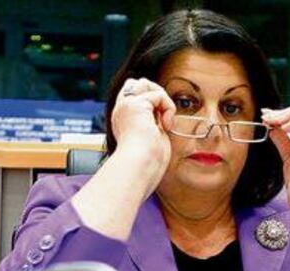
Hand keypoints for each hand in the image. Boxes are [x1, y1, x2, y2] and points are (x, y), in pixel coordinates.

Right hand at [108, 77, 176, 198]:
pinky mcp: (135, 105)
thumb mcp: (150, 137)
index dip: (151, 100)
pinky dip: (168, 107)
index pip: (134, 94)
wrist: (139, 167)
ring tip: (164, 121)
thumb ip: (153, 122)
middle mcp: (121, 110)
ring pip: (146, 83)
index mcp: (123, 119)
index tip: (160, 123)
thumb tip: (163, 114)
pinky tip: (165, 125)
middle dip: (156, 95)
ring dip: (162, 99)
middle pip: (138, 83)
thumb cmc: (147, 163)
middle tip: (163, 118)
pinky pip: (159, 94)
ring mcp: (126, 106)